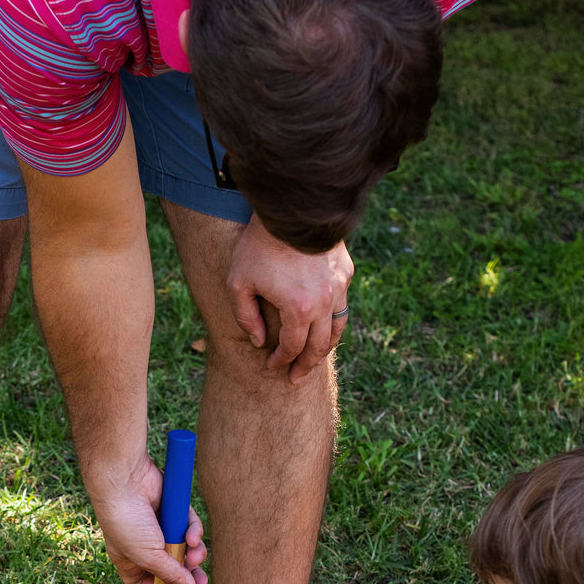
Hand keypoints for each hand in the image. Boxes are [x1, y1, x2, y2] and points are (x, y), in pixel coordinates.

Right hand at [89, 457, 207, 583]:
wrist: (126, 482)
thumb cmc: (127, 523)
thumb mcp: (150, 557)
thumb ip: (171, 577)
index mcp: (130, 560)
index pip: (147, 583)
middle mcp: (144, 545)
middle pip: (173, 567)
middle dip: (188, 574)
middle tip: (201, 582)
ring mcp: (159, 528)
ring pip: (185, 548)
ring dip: (194, 554)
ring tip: (195, 555)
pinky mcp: (172, 511)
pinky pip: (189, 526)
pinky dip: (194, 532)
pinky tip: (193, 536)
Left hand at [227, 215, 352, 383]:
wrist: (289, 205)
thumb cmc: (258, 244)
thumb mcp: (238, 282)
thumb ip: (245, 316)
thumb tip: (259, 342)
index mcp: (298, 309)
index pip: (291, 347)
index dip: (281, 360)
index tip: (271, 365)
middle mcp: (324, 303)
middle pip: (318, 346)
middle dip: (305, 365)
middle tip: (295, 377)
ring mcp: (338, 287)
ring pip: (337, 329)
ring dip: (325, 348)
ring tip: (313, 358)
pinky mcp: (344, 272)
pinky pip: (342, 305)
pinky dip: (333, 321)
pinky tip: (323, 325)